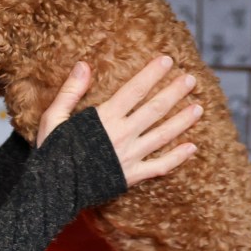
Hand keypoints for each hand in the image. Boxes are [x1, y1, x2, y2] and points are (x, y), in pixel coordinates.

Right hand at [37, 56, 199, 187]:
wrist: (53, 190)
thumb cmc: (51, 152)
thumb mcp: (53, 118)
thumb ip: (70, 91)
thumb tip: (83, 65)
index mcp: (103, 119)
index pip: (134, 90)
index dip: (151, 74)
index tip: (167, 60)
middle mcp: (121, 135)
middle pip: (155, 109)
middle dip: (174, 92)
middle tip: (191, 79)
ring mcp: (130, 156)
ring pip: (163, 135)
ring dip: (182, 121)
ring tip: (199, 108)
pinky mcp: (132, 175)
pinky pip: (160, 166)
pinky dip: (178, 157)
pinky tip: (192, 147)